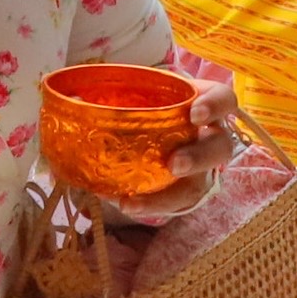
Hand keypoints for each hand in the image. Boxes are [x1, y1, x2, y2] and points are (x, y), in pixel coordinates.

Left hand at [104, 74, 244, 223]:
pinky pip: (176, 204)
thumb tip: (72, 102)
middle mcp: (210, 136)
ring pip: (201, 185)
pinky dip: (151, 206)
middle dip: (200, 157)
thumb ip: (112, 93)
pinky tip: (126, 204)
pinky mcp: (187, 191)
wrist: (149, 129)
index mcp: (204, 101)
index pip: (224, 100)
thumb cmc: (148, 104)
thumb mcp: (136, 90)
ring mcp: (203, 168)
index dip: (215, 106)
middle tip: (174, 164)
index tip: (195, 114)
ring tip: (137, 203)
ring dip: (171, 195)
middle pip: (221, 148)